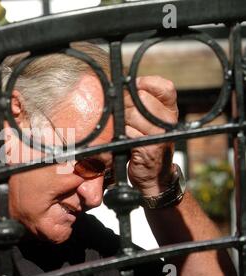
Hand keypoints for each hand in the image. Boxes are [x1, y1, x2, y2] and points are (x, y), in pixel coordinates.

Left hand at [124, 76, 178, 195]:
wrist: (154, 176)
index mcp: (170, 109)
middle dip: (124, 105)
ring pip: (131, 114)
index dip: (142, 85)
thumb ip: (139, 103)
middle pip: (140, 98)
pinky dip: (120, 136)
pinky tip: (123, 141)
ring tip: (122, 131)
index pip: (162, 86)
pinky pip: (128, 132)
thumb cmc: (145, 144)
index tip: (130, 94)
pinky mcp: (150, 147)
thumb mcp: (147, 120)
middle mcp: (169, 119)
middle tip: (121, 118)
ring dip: (120, 122)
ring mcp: (161, 133)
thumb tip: (119, 86)